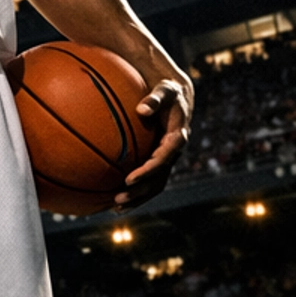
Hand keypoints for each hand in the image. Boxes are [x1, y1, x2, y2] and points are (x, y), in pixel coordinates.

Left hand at [117, 75, 191, 207]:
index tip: (129, 179)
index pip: (163, 159)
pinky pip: (150, 180)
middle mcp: (174, 152)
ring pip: (155, 184)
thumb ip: (155, 99)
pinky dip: (136, 191)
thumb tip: (142, 110)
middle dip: (139, 190)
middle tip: (118, 198)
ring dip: (138, 197)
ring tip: (116, 207)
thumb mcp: (165, 90)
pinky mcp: (160, 160)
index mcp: (177, 137)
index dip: (147, 171)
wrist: (179, 96)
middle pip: (159, 178)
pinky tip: (117, 199)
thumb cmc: (168, 90)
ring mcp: (168, 158)